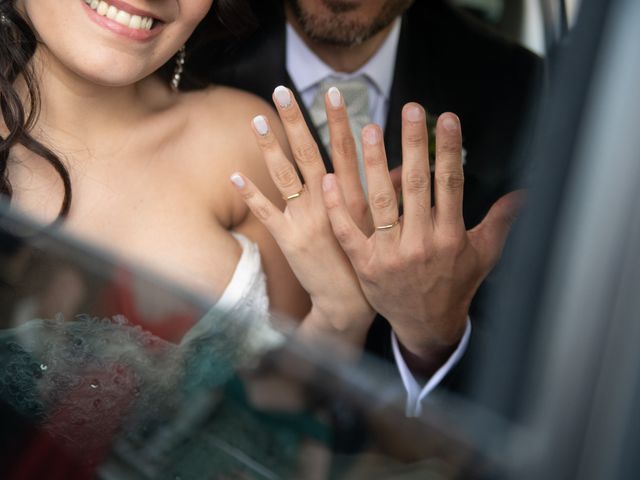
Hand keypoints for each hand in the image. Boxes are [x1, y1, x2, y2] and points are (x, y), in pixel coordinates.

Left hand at [230, 87, 373, 344]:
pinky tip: (234, 173)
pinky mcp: (287, 238)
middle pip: (309, 153)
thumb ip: (388, 192)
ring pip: (284, 175)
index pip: (345, 150)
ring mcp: (305, 220)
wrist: (348, 304)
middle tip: (283, 91)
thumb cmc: (367, 262)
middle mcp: (328, 203)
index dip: (337, 120)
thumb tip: (401, 166)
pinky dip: (250, 193)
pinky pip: (265, 211)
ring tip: (258, 119)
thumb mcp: (381, 225)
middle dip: (296, 120)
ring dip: (270, 146)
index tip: (332, 92)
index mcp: (354, 197)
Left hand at [321, 103, 523, 374]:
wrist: (426, 324)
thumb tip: (524, 193)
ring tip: (370, 129)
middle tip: (409, 110)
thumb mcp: (484, 255)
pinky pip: (349, 233)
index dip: (449, 149)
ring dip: (375, 165)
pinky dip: (339, 207)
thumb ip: (500, 222)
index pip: (450, 183)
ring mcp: (390, 255)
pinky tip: (331, 178)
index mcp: (451, 236)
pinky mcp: (365, 265)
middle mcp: (421, 243)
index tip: (446, 118)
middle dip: (414, 145)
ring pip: (381, 203)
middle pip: (417, 186)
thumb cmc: (455, 286)